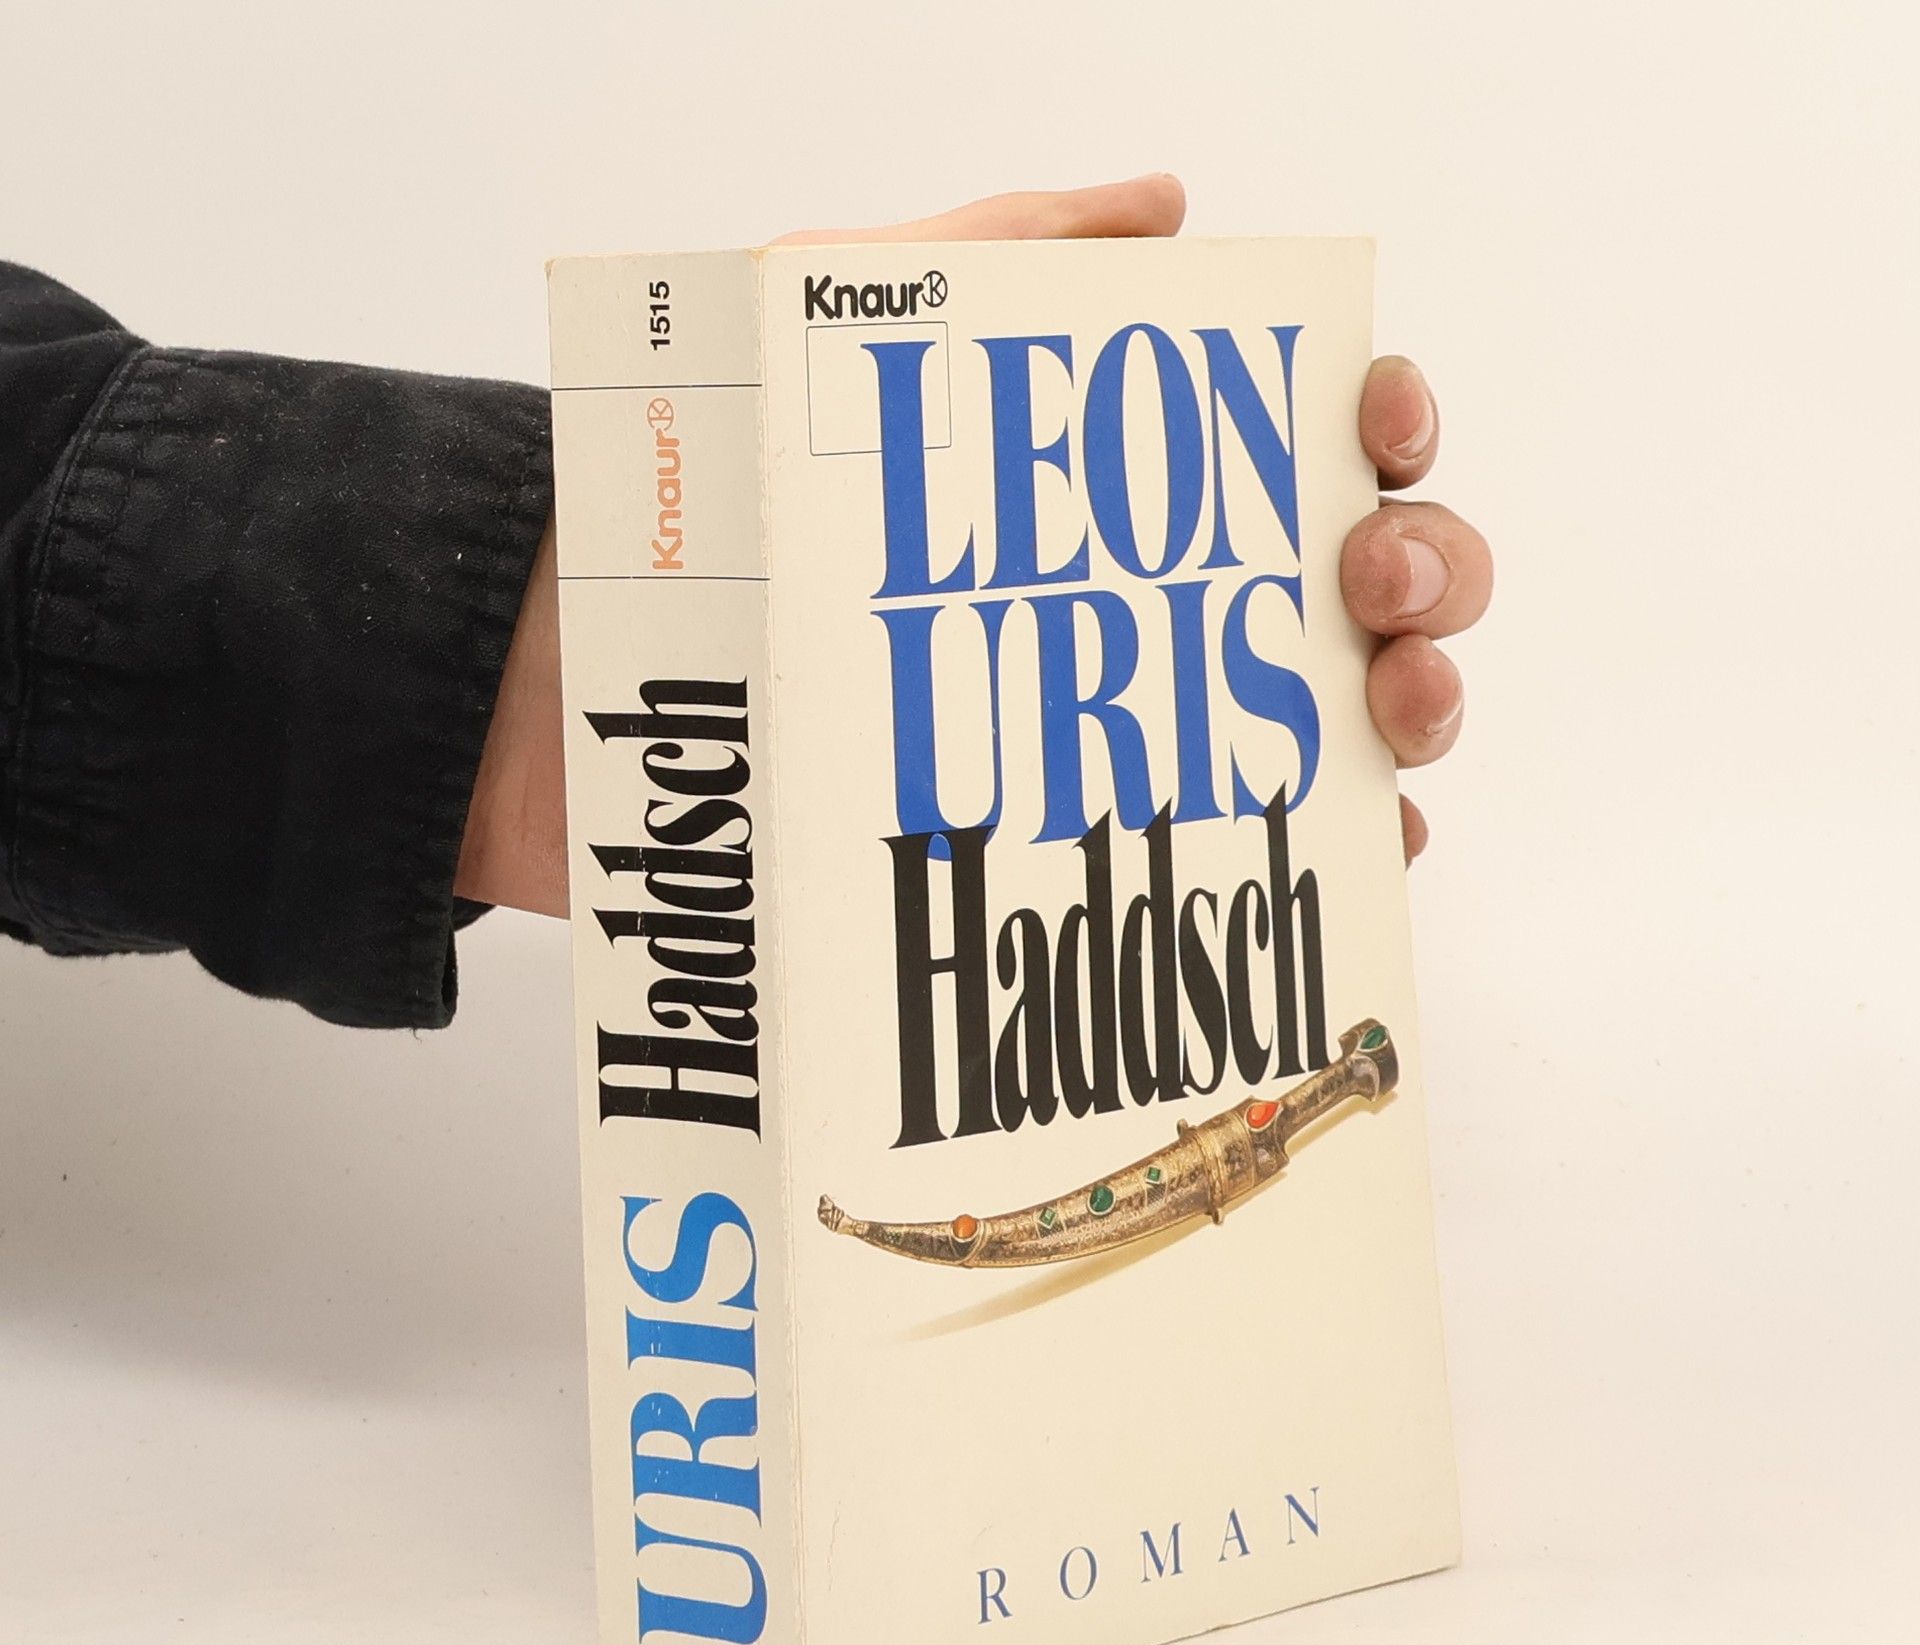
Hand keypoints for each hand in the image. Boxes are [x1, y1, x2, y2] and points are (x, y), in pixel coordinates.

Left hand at [458, 177, 1489, 913]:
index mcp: (1109, 477)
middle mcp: (1143, 599)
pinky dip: (1330, 848)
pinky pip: (1253, 852)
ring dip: (1409, 704)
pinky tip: (1360, 838)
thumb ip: (999, 246)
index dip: (1381, 423)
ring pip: (1337, 715)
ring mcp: (1128, 727)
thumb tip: (1170, 205)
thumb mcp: (836, 319)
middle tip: (1371, 580)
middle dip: (1421, 563)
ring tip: (1391, 706)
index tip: (1377, 433)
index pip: (1295, 436)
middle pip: (1356, 574)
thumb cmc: (703, 506)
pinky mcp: (1088, 846)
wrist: (572, 695)